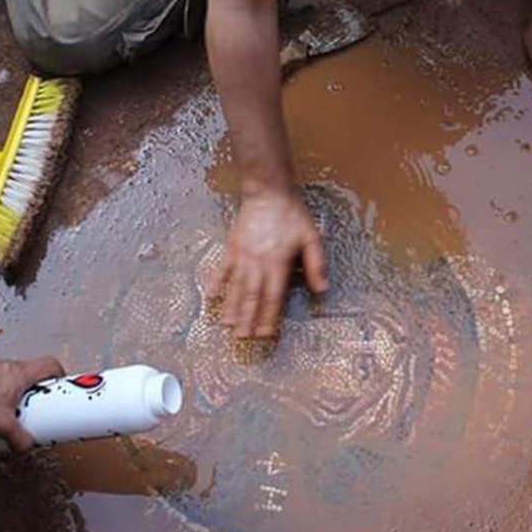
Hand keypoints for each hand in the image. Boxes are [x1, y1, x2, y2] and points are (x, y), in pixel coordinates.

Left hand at [0, 355, 63, 451]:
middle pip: (36, 374)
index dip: (60, 377)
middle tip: (41, 409)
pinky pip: (4, 385)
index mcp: (23, 373)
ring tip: (19, 415)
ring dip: (23, 396)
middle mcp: (11, 367)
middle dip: (41, 392)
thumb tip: (27, 446)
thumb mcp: (3, 425)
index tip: (62, 391)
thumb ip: (19, 438)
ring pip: (19, 380)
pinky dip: (7, 398)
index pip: (51, 365)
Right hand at [208, 190, 328, 338]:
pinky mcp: (232, 247)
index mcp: (278, 263)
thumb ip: (316, 264)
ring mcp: (242, 256)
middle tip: (243, 340)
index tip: (266, 334)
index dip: (269, 317)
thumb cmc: (291, 214)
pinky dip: (215, 283)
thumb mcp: (311, 237)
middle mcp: (258, 263)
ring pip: (235, 288)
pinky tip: (210, 296)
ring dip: (231, 308)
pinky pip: (222, 269)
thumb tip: (322, 289)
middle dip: (247, 320)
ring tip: (227, 327)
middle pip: (252, 297)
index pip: (273, 297)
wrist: (267, 191)